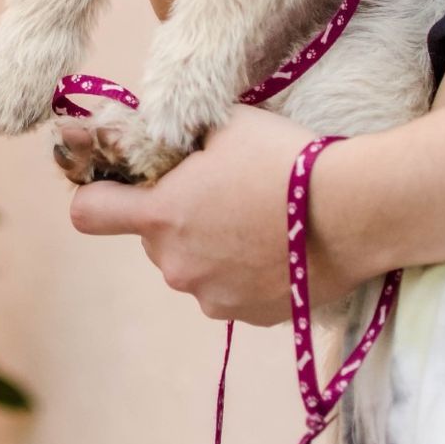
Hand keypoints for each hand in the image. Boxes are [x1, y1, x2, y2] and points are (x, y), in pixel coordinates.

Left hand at [67, 105, 364, 324]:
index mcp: (162, 216)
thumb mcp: (224, 127)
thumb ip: (175, 137)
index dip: (98, 197)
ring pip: (193, 267)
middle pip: (153, 240)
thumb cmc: (286, 159)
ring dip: (211, 249)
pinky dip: (243, 273)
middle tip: (222, 194)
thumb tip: (150, 134)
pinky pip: (228, 291)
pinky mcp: (248, 316)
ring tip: (259, 221)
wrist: (356, 211)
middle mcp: (177, 265)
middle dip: (176, 219)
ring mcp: (213, 296)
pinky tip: (277, 248)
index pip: (88, 214)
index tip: (119, 188)